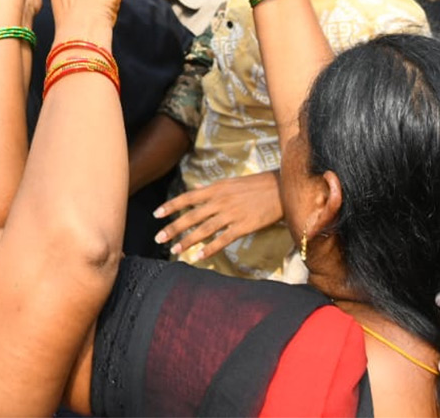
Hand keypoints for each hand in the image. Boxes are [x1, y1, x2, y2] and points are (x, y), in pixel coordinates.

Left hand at [153, 172, 282, 259]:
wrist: (282, 188)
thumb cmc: (257, 184)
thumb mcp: (231, 182)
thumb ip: (213, 189)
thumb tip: (197, 190)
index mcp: (216, 188)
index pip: (188, 197)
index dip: (171, 206)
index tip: (156, 214)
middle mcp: (220, 201)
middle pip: (191, 216)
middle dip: (173, 228)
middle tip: (158, 238)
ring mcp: (231, 214)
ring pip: (204, 230)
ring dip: (187, 241)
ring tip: (175, 250)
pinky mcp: (243, 226)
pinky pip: (222, 240)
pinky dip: (210, 249)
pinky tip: (199, 257)